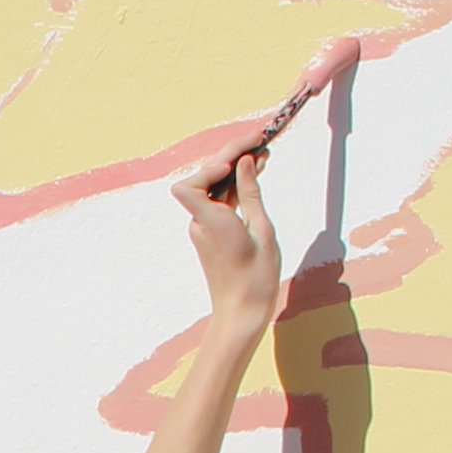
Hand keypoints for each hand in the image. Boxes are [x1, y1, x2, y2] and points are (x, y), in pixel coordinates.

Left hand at [170, 144, 288, 333]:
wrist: (242, 313)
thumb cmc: (256, 278)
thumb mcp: (262, 231)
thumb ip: (251, 194)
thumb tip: (244, 163)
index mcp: (211, 222)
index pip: (189, 186)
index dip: (210, 169)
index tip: (237, 162)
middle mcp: (200, 223)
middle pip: (206, 179)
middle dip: (231, 156)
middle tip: (260, 139)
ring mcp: (204, 228)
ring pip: (213, 188)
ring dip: (235, 169)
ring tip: (262, 152)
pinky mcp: (211, 233)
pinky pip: (219, 201)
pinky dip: (235, 186)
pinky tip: (254, 174)